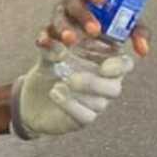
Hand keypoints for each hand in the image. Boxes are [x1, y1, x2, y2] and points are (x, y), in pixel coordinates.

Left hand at [10, 43, 133, 137]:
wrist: (31, 94)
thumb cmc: (51, 65)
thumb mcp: (51, 49)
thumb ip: (57, 42)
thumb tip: (65, 39)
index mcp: (107, 61)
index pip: (125, 64)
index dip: (120, 66)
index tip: (105, 66)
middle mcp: (107, 83)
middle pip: (115, 87)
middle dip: (94, 84)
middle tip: (72, 79)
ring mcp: (97, 102)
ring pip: (100, 103)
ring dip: (78, 94)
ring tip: (59, 84)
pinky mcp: (85, 118)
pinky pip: (85, 116)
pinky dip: (69, 105)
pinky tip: (55, 93)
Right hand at [39, 0, 150, 57]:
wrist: (92, 15)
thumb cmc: (110, 13)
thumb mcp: (125, 19)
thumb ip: (137, 31)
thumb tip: (144, 50)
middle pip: (74, 2)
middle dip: (83, 15)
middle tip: (95, 30)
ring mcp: (61, 12)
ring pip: (58, 16)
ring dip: (63, 28)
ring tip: (71, 40)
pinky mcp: (52, 27)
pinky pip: (46, 30)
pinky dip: (44, 36)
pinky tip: (42, 42)